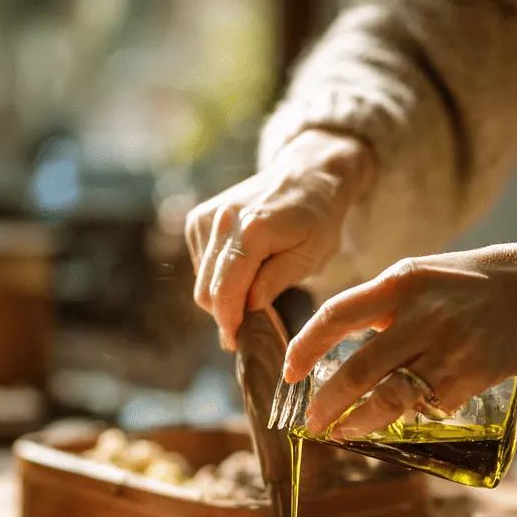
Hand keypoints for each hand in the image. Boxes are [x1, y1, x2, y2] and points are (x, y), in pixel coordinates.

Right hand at [185, 129, 375, 350]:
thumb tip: (248, 308)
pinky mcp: (199, 220)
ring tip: (253, 293)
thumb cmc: (317, 218)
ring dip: (222, 296)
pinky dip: (218, 278)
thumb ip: (275, 281)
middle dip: (225, 314)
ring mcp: (205, 218)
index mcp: (250, 231)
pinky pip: (200, 266)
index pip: (224, 292)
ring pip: (201, 281)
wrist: (307, 174)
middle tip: (252, 326)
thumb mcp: (310, 255)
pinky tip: (243, 271)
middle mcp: (220, 221)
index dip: (228, 323)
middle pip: (206, 291)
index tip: (239, 342)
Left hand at [283, 211, 516, 437]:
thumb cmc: (471, 283)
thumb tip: (334, 348)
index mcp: (400, 283)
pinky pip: (429, 407)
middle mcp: (421, 315)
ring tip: (342, 432)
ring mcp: (449, 348)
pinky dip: (412, 416)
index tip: (289, 373)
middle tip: (312, 423)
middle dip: (327, 405)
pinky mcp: (473, 375)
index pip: (336, 315)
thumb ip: (379, 306)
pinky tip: (402, 419)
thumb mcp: (420, 276)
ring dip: (359, 424)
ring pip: (390, 400)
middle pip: (357, 371)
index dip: (305, 347)